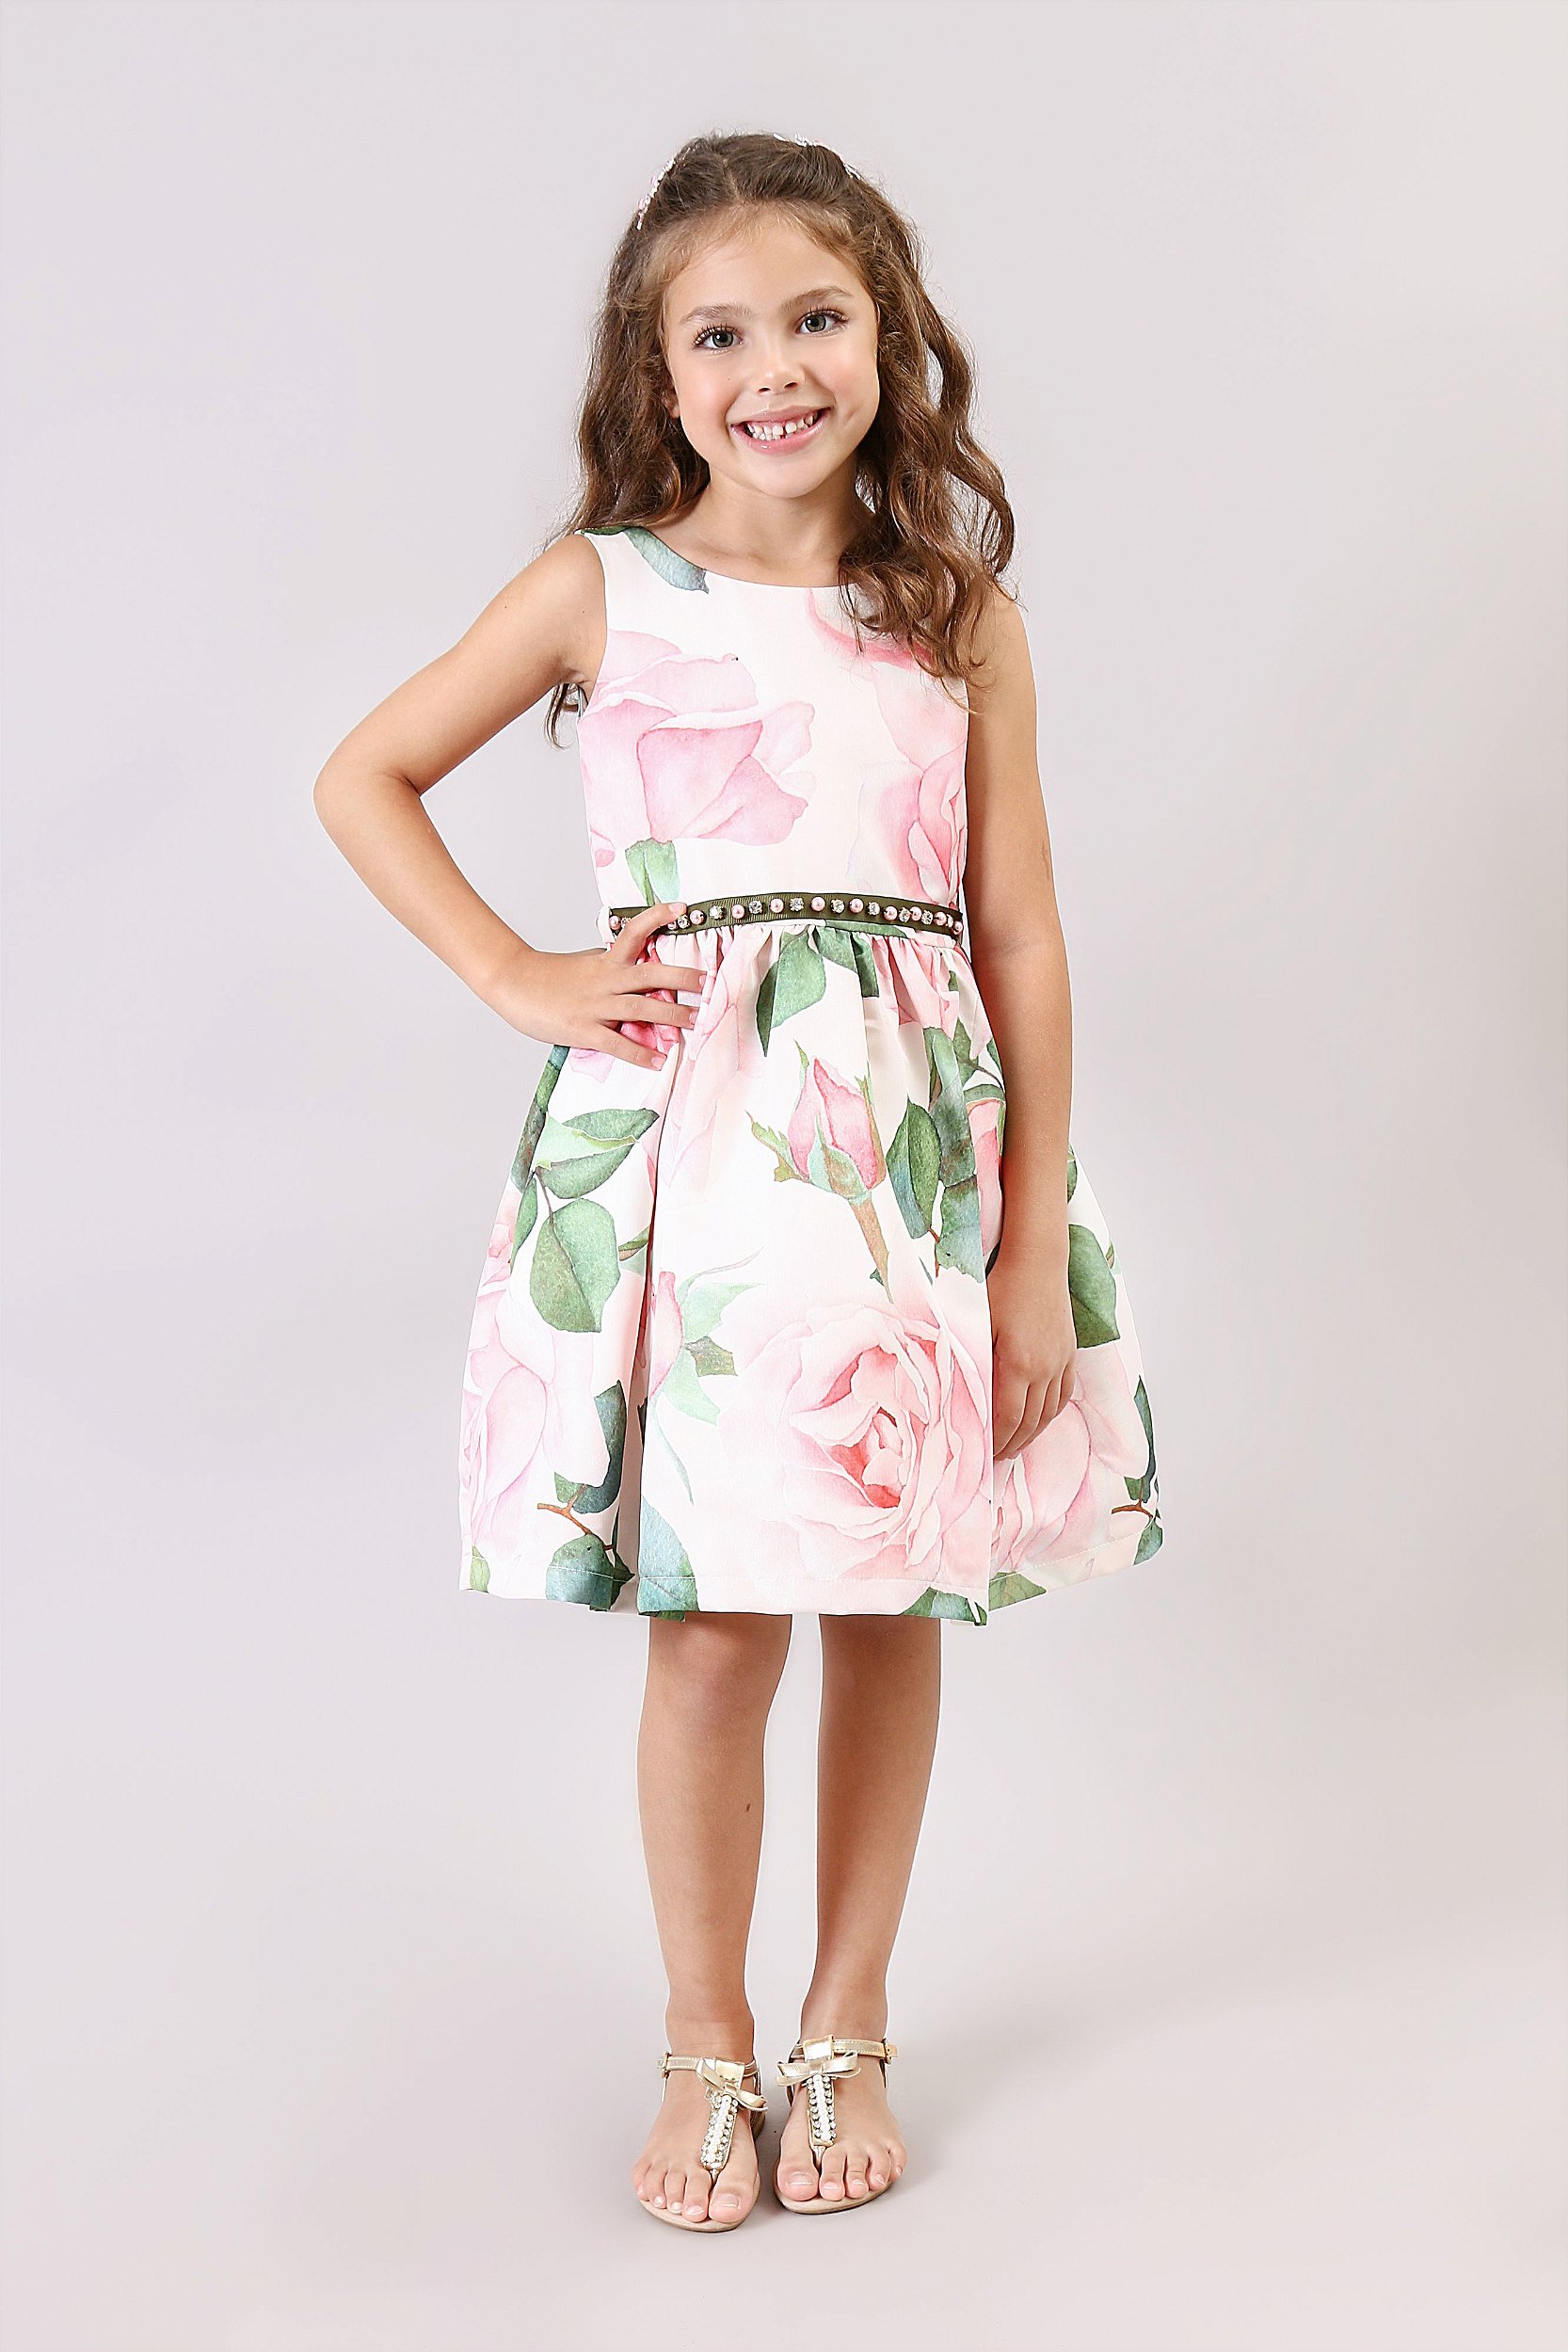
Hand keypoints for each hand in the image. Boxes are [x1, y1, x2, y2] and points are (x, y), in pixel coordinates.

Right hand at [482, 902, 705, 1068]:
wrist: (510, 983)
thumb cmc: (546, 976)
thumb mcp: (583, 963)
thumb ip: (609, 967)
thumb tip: (634, 969)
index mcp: (604, 961)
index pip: (635, 931)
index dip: (658, 917)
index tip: (682, 907)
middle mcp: (604, 980)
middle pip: (650, 975)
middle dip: (682, 978)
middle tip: (708, 983)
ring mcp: (594, 1006)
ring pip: (641, 1009)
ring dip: (672, 1015)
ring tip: (697, 1021)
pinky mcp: (582, 1029)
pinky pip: (617, 1043)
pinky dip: (641, 1054)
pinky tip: (660, 1060)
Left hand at [986, 1247, 1076, 1460]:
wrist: (1037, 1262)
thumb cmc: (1000, 1288)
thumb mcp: (977, 1324)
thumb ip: (973, 1361)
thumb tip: (960, 1395)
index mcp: (1018, 1365)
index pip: (1008, 1419)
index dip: (997, 1442)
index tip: (986, 1456)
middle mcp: (1044, 1369)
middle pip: (1031, 1422)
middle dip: (1013, 1444)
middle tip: (998, 1459)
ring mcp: (1061, 1362)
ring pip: (1050, 1412)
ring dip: (1033, 1433)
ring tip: (1017, 1445)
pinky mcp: (1069, 1353)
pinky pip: (1064, 1394)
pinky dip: (1052, 1413)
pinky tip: (1041, 1418)